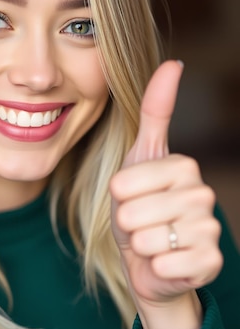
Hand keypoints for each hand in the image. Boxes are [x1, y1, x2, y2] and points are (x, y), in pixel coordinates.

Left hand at [110, 60, 222, 328]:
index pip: (125, 182)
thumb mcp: (139, 158)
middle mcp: (203, 194)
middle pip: (134, 211)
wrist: (149, 259)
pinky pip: (165, 264)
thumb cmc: (139, 207)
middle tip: (142, 224)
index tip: (131, 197)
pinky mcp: (209, 263)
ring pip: (148, 239)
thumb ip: (156, 111)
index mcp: (184, 166)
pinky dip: (155, 267)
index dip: (118, 196)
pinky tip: (166, 262)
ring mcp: (210, 229)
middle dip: (127, 223)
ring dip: (140, 245)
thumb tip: (174, 61)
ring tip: (153, 241)